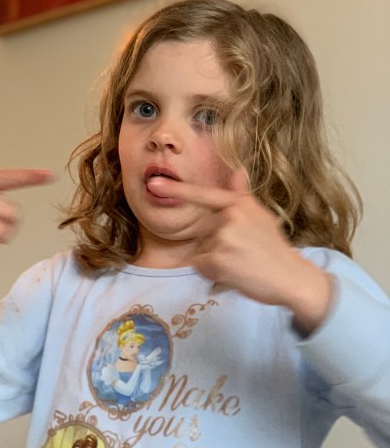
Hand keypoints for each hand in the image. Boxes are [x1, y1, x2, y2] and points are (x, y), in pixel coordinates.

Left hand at [169, 169, 331, 332]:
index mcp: (239, 204)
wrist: (293, 278)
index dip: (176, 189)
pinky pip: (202, 266)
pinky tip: (235, 274)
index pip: (204, 195)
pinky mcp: (217, 259)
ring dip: (215, 261)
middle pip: (203, 232)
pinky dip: (213, 273)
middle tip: (243, 254)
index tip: (153, 184)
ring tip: (241, 264)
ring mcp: (222, 238)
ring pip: (202, 251)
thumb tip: (238, 170)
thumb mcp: (262, 216)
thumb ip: (242, 195)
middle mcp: (229, 217)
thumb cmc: (275, 248)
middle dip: (215, 245)